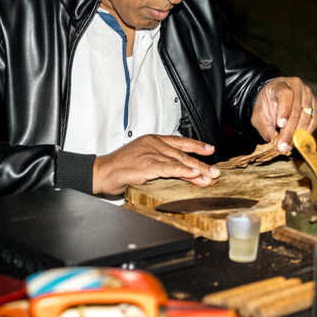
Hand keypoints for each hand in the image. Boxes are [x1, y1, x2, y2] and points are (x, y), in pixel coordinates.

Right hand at [92, 134, 220, 195]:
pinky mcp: (147, 166)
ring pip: (179, 161)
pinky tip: (194, 175)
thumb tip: (177, 170)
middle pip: (182, 152)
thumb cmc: (119, 167)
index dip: (195, 145)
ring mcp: (150, 154)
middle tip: (215, 170)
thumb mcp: (141, 158)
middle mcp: (152, 144)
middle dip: (201, 162)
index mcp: (151, 140)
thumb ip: (159, 161)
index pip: (178, 141)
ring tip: (209, 177)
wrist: (102, 172)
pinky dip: (183, 172)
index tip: (209, 149)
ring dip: (197, 170)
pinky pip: (170, 168)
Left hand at [251, 77, 316, 154]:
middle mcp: (298, 86)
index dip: (284, 110)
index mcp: (281, 84)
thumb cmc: (266, 105)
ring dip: (298, 135)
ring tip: (288, 146)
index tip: (280, 125)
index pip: (286, 95)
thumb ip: (264, 126)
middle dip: (290, 131)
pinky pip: (313, 121)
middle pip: (297, 109)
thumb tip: (273, 139)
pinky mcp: (314, 106)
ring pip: (307, 117)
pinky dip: (306, 134)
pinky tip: (297, 142)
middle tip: (283, 146)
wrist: (274, 98)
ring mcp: (308, 95)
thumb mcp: (258, 114)